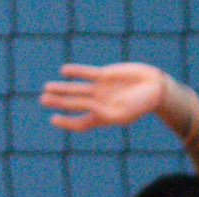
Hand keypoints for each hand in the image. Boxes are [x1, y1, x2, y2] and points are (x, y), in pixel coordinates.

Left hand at [40, 60, 170, 131]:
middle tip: (43, 99)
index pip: (80, 122)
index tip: (53, 119)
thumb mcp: (122, 114)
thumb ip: (103, 113)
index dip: (66, 121)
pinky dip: (76, 72)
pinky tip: (64, 71)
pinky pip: (87, 73)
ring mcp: (101, 89)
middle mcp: (99, 103)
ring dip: (62, 88)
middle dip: (58, 102)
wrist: (155, 87)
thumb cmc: (141, 105)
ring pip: (77, 89)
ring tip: (46, 87)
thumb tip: (85, 109)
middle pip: (74, 104)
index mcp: (104, 117)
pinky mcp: (105, 75)